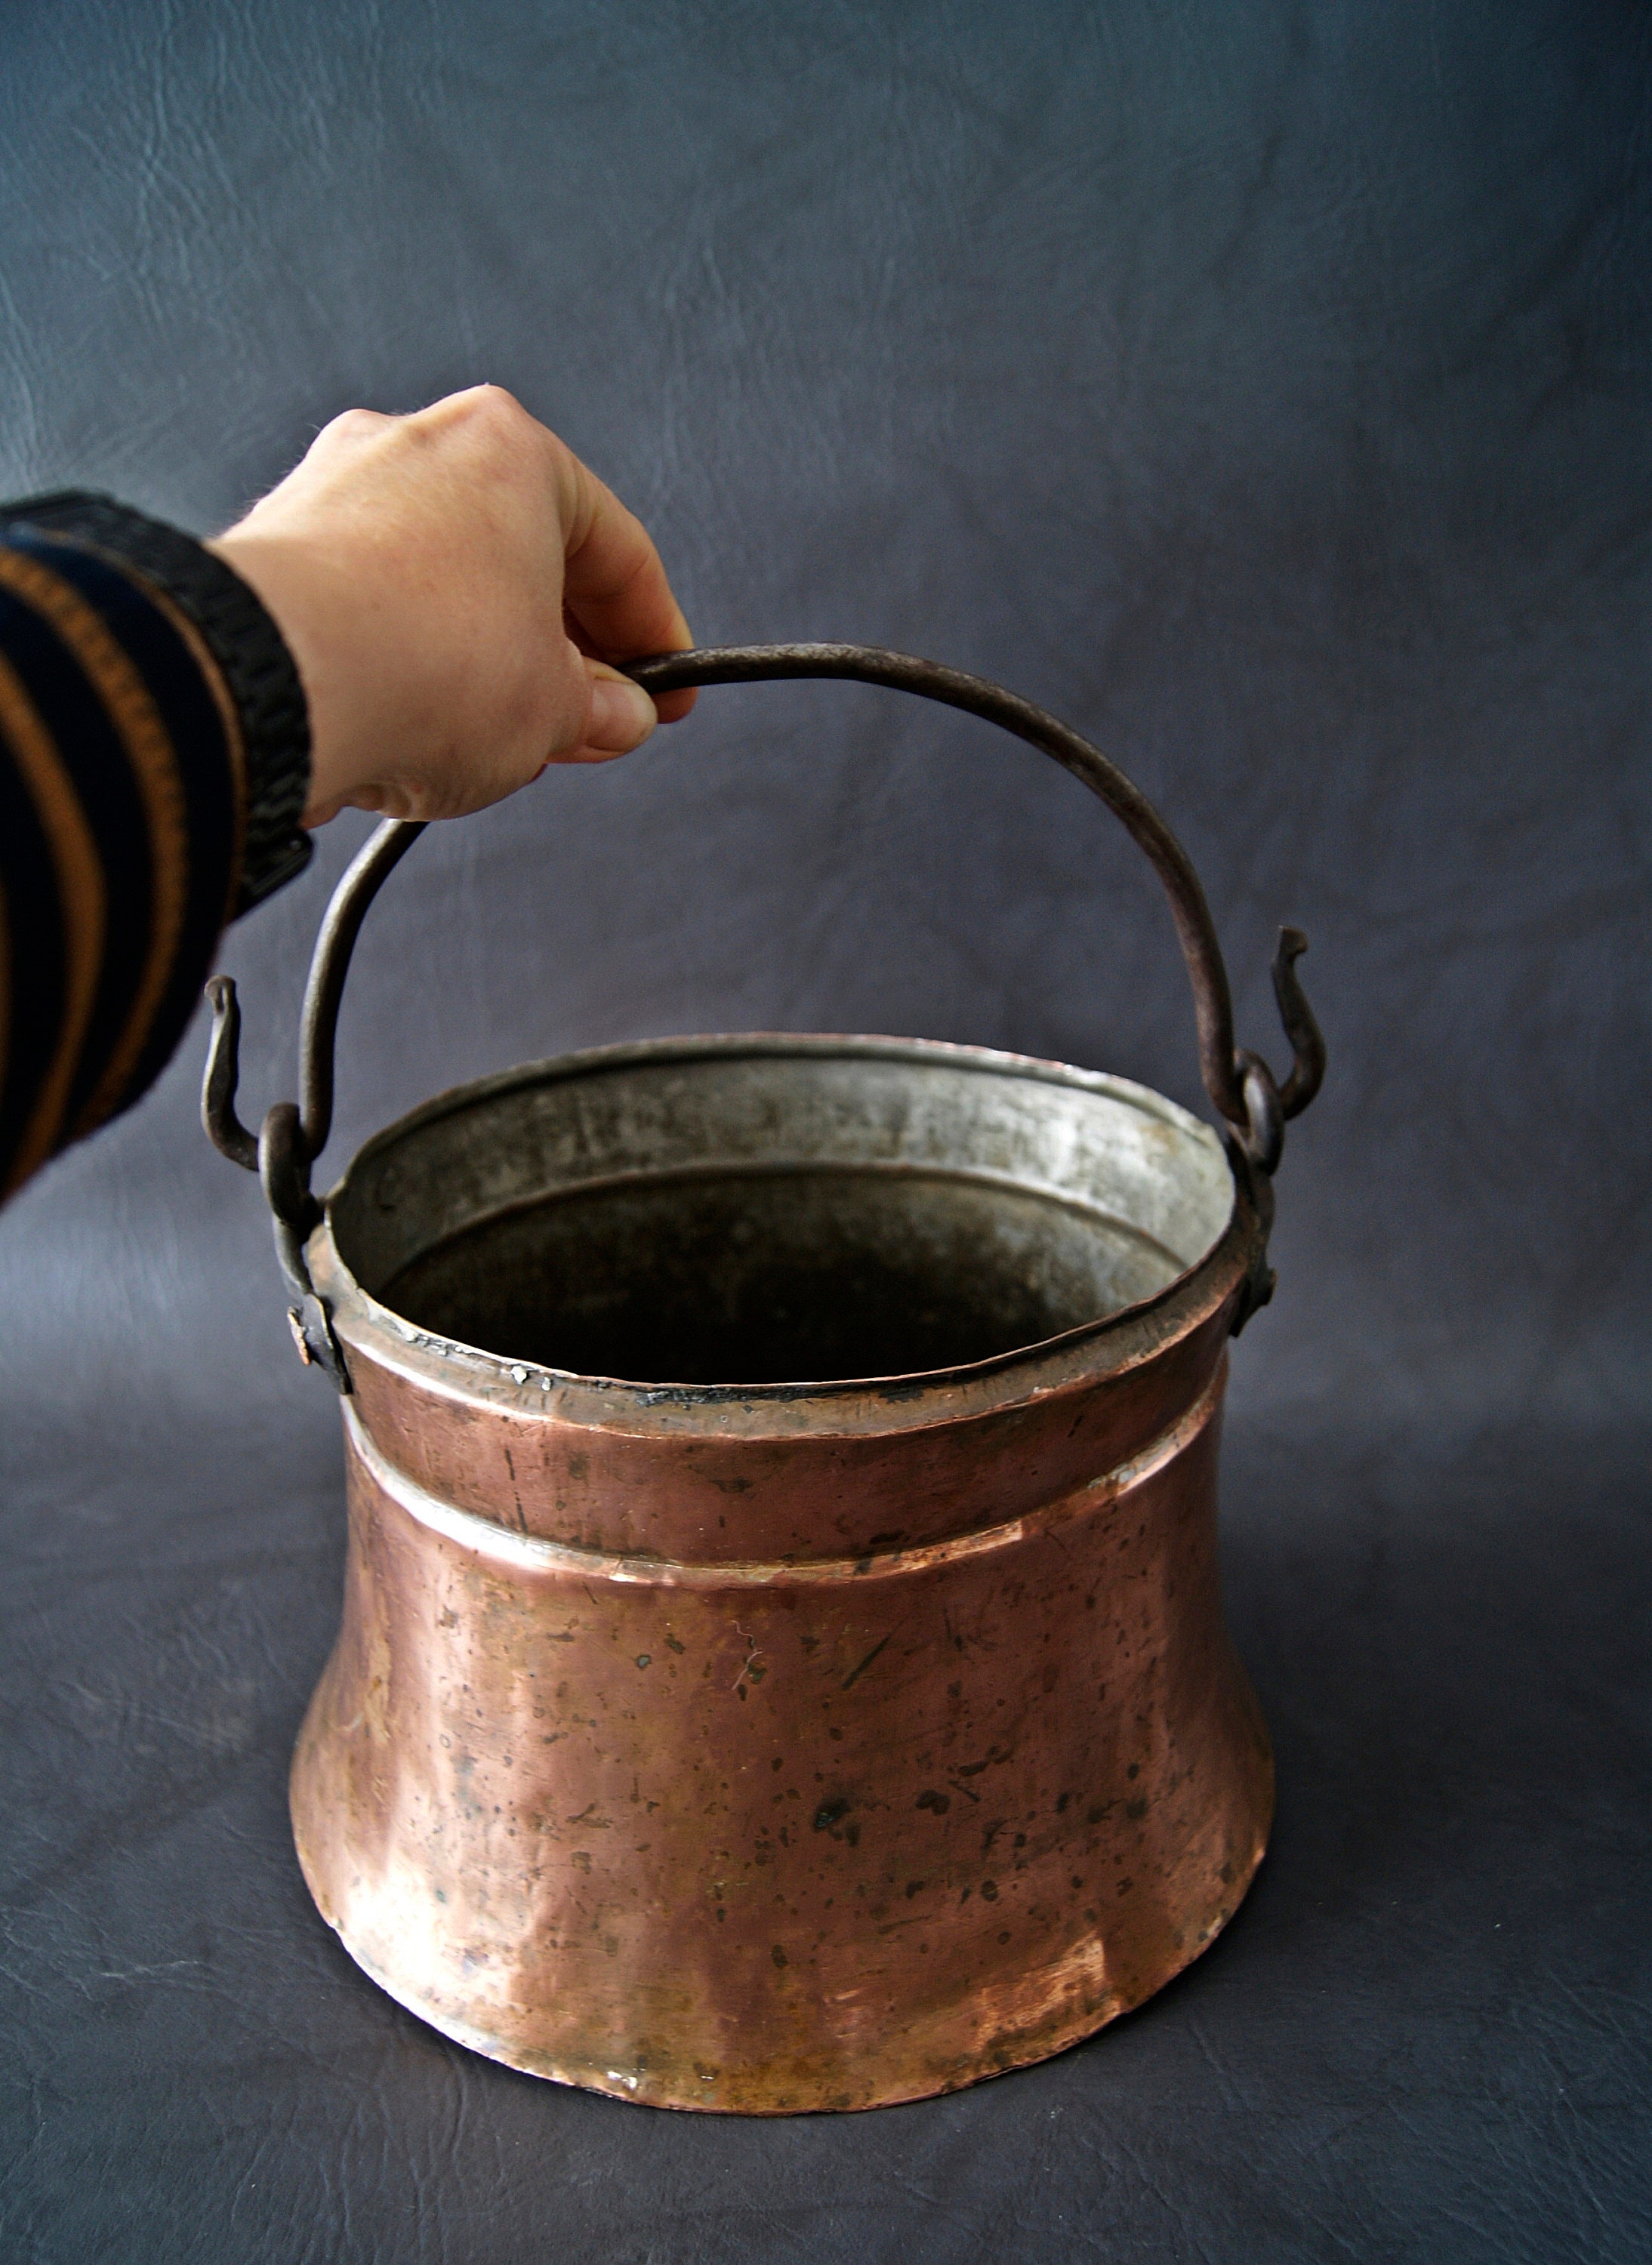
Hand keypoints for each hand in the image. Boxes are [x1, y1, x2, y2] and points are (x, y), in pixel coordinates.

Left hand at [208, 385, 693, 827]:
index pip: (615, 548)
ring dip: (483, 652)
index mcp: (510, 448)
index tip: (664, 686)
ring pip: (441, 578)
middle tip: (590, 718)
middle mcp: (417, 445)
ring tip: (502, 732)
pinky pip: (371, 604)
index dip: (654, 634)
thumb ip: (601, 710)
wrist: (279, 686)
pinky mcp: (276, 548)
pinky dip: (407, 654)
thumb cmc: (421, 663)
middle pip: (523, 555)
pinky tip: (420, 715)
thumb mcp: (557, 711)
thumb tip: (614, 715)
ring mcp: (336, 489)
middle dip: (563, 646)